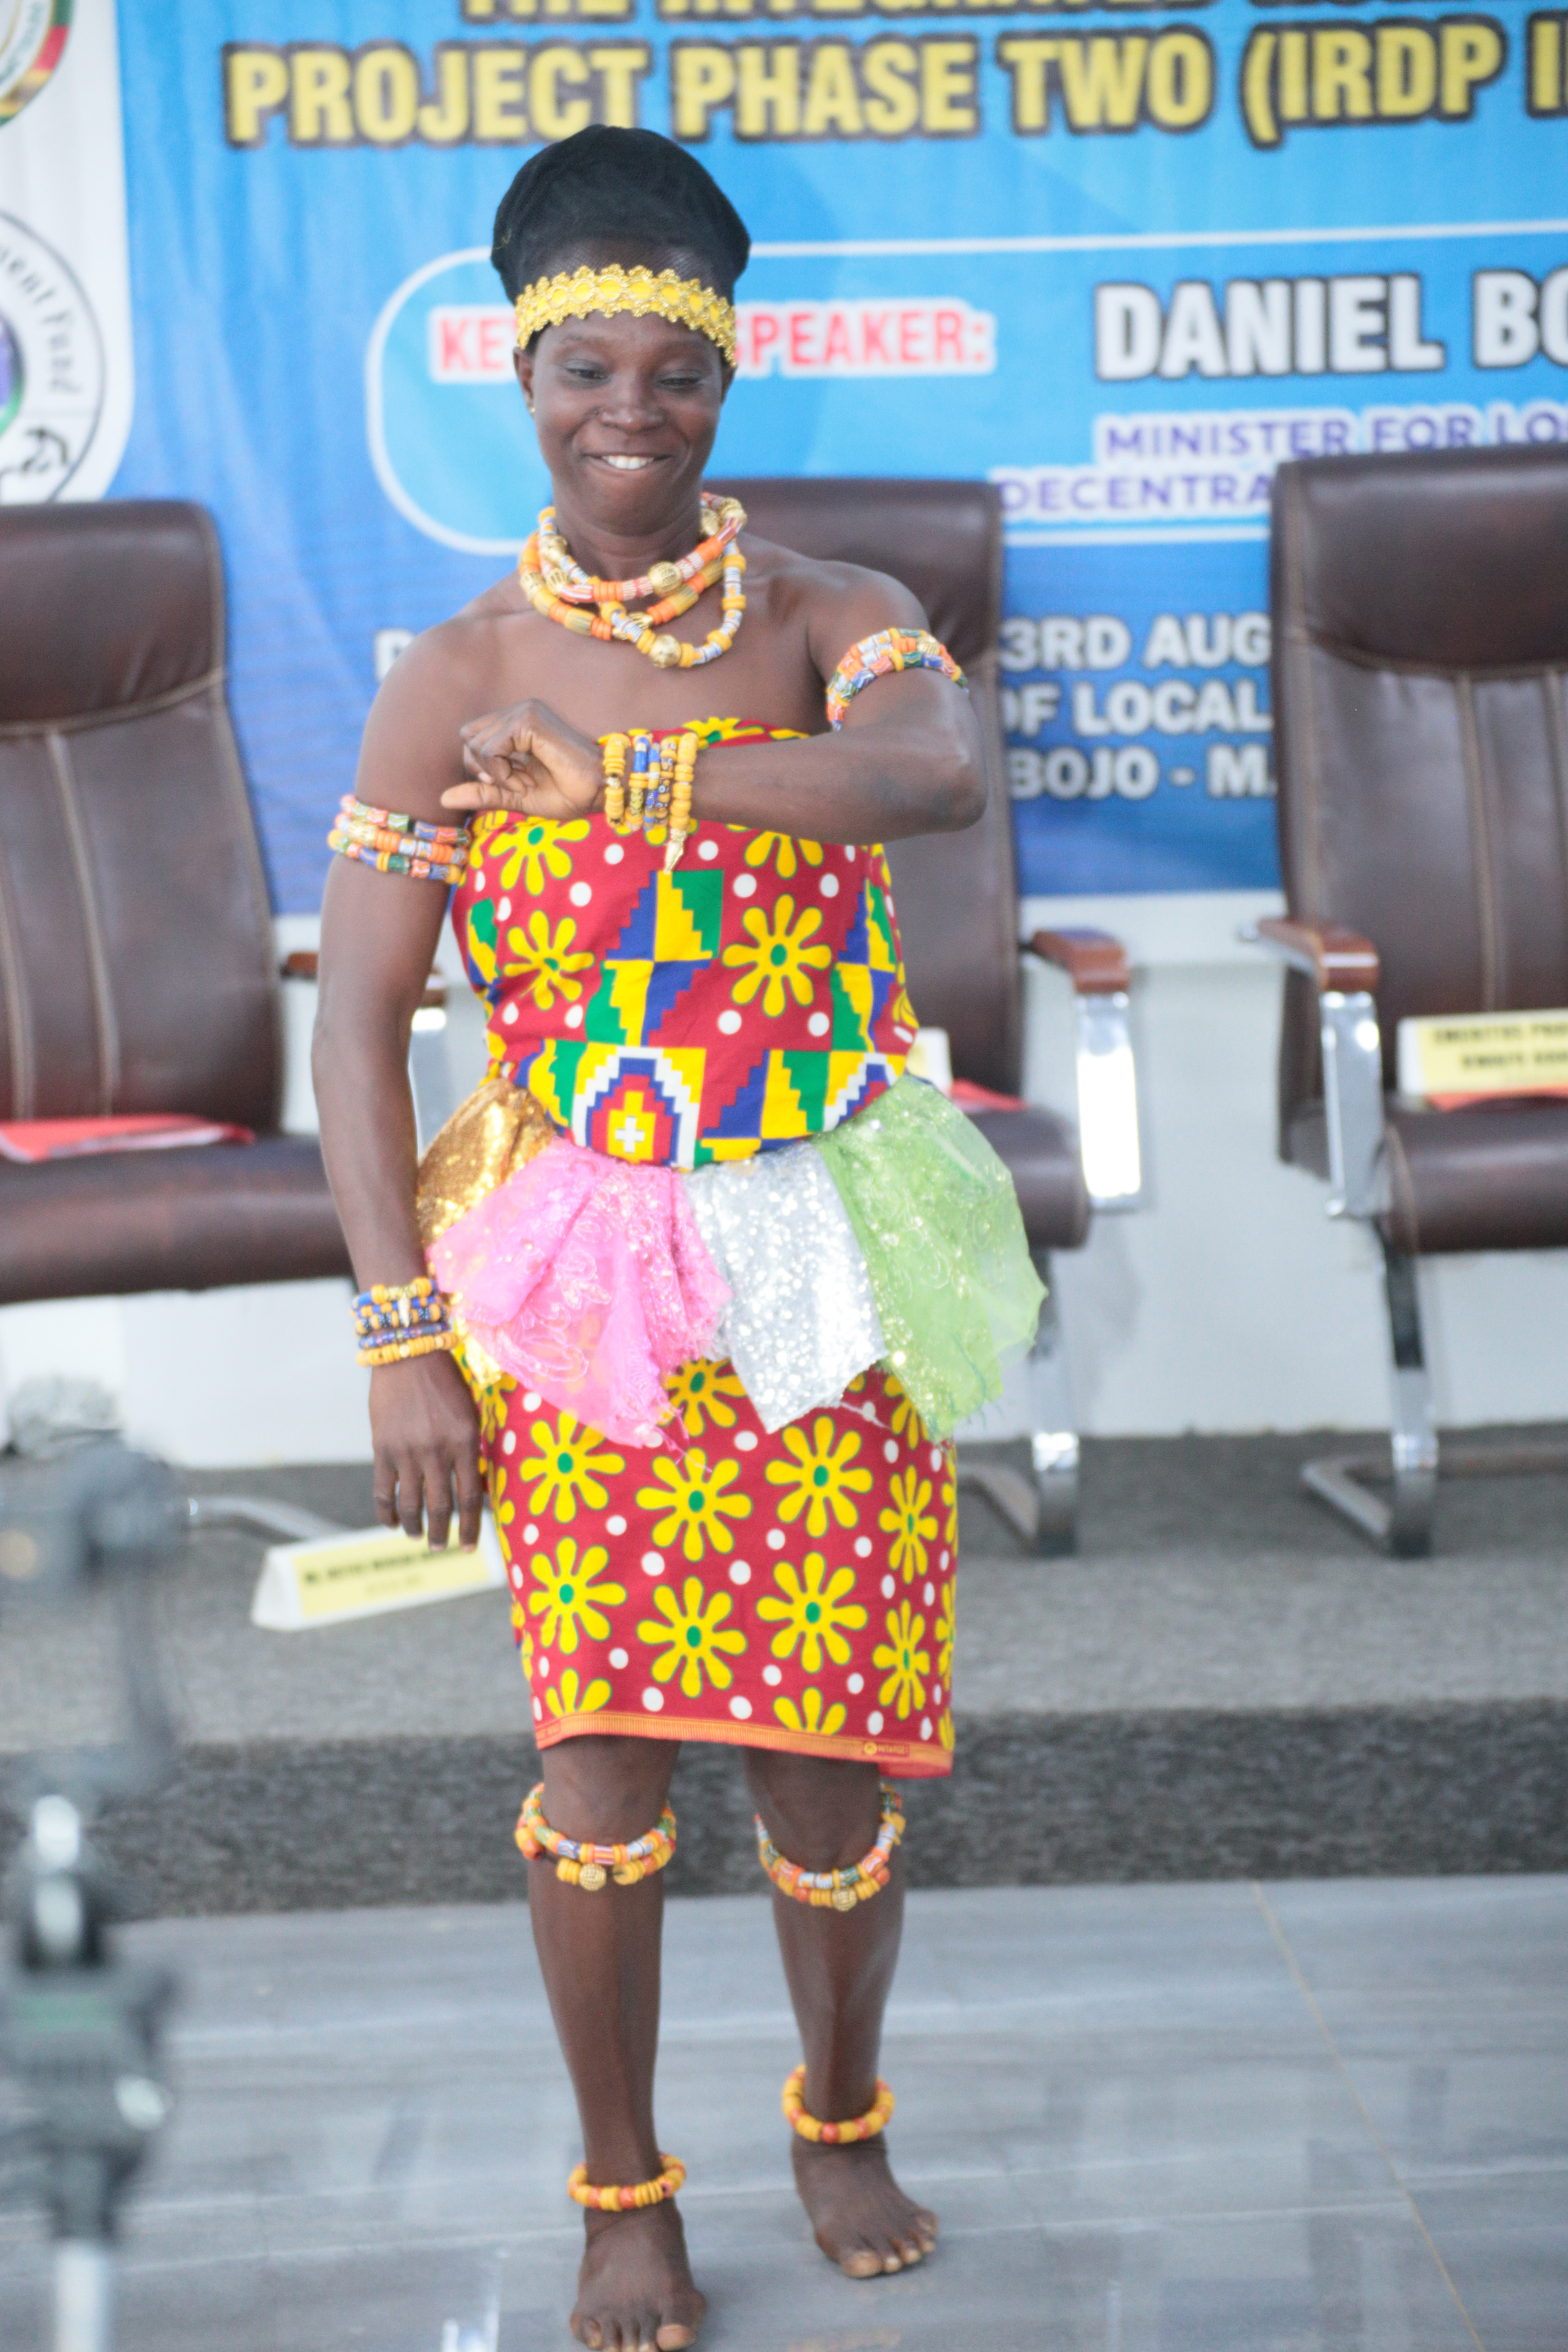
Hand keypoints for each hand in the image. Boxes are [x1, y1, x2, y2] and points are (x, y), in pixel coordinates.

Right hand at [370, 1351, 484, 1550]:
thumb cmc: (446, 1382)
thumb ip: (471, 1449)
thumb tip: (475, 1487)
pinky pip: (383, 1491)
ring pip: (411, 1504)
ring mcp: (407, 1452)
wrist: (408, 1355)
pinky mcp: (382, 1449)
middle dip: (443, 1534)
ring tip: (419, 1538)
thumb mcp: (469, 1413)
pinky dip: (386, 1512)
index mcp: (464, 1441)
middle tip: (442, 1548)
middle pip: (441, 1506)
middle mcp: (436, 1451)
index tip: (471, 1545)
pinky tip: (392, 1524)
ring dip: (416, 1527)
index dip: (471, 1526)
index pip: (471, 1496)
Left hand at [442, 699, 601, 820]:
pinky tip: (528, 780)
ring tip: (527, 783)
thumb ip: (482, 793)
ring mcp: (522, 712)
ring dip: (498, 775)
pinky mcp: (527, 719)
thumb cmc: (568, 793)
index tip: (513, 786)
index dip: (481, 770)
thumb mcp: (515, 796)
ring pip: (476, 744)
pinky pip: (490, 748)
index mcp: (515, 725)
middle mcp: (517, 712)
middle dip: (484, 771)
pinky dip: (503, 772)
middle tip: (517, 786)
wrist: (600, 792)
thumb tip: (443, 798)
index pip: (471, 740)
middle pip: (467, 739)